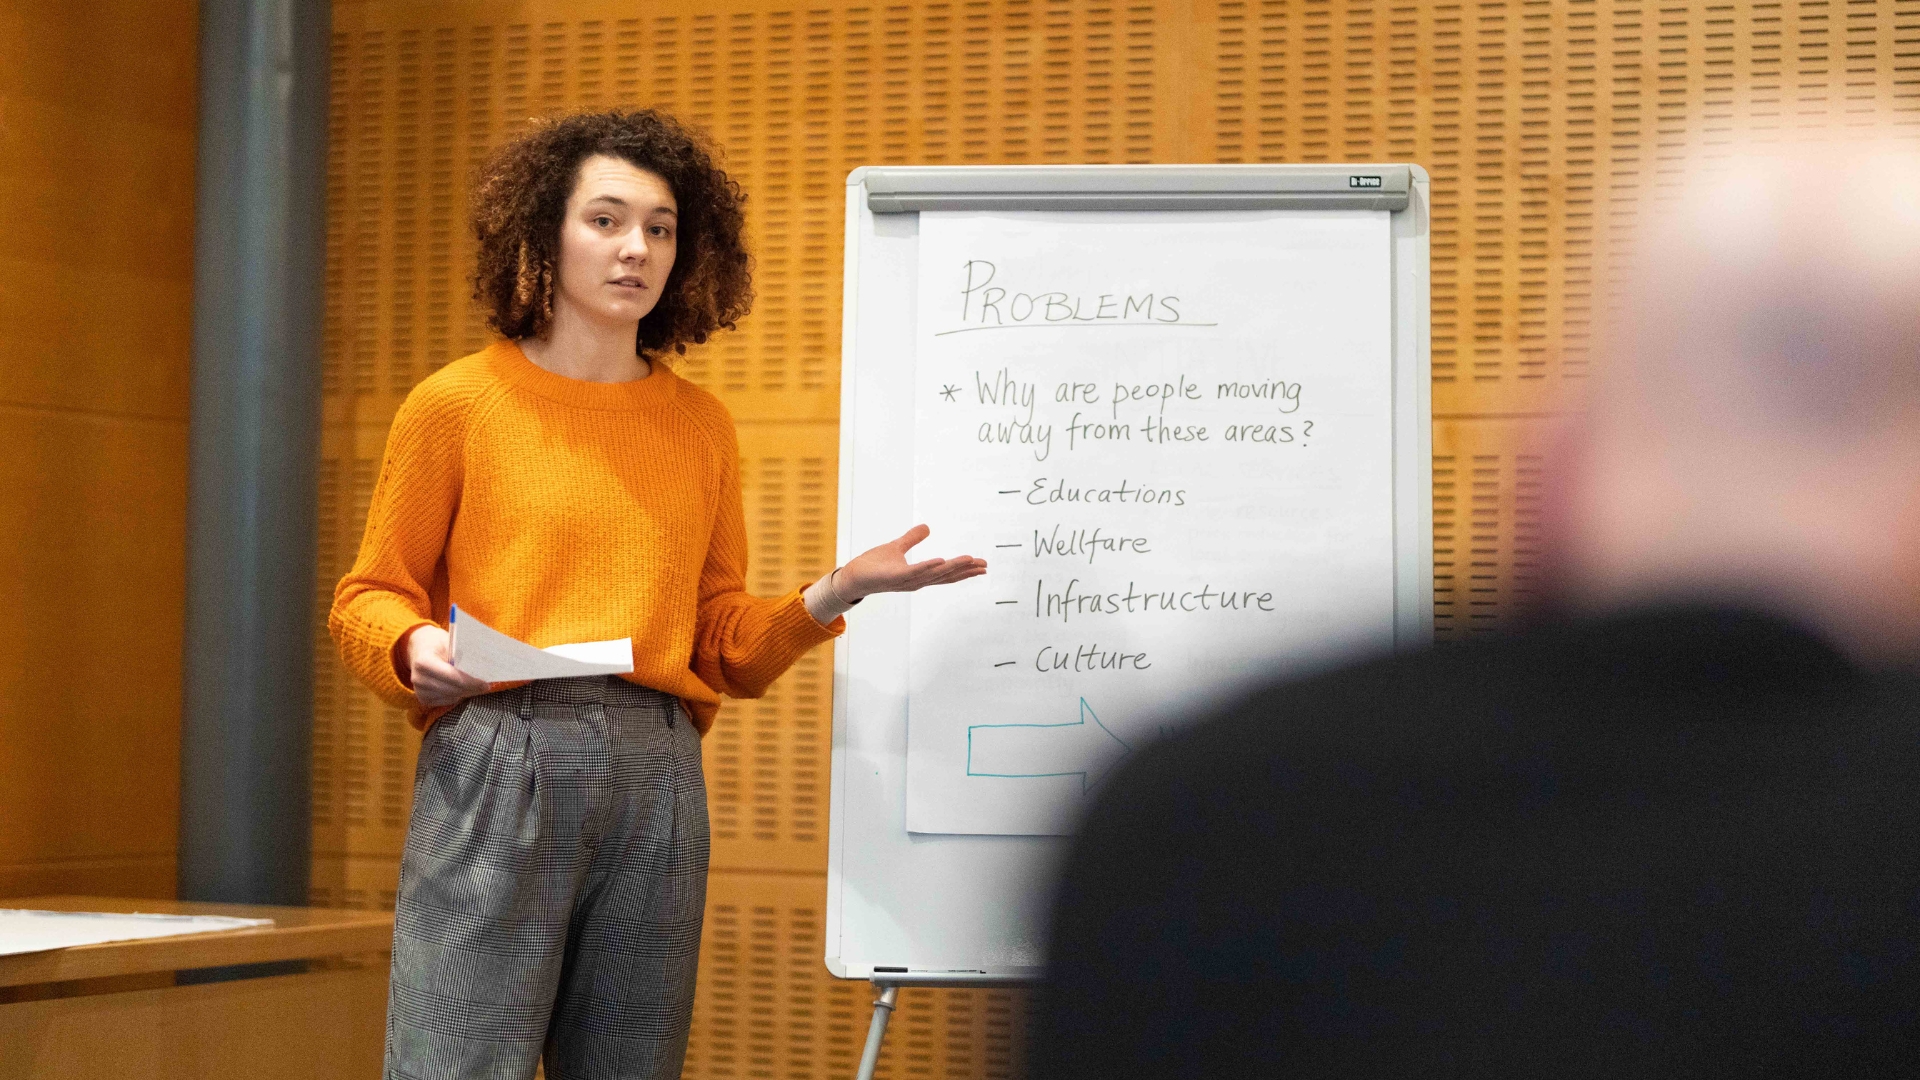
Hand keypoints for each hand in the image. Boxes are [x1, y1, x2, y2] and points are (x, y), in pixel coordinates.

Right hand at [404, 624, 490, 707]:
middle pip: (453, 689)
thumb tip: (484, 666)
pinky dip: (456, 696)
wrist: (418, 649)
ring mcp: (419, 691)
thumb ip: (462, 655)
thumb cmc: (437, 644)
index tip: (485, 684)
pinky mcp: (423, 699)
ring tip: (475, 686)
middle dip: (471, 689)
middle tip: (485, 686)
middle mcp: (419, 679)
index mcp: (424, 662)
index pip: (453, 677)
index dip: (471, 682)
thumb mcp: (449, 642)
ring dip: (465, 693)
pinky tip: (461, 688)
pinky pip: (446, 702)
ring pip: (451, 697)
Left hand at [834, 524, 986, 600]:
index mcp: (919, 575)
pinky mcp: (895, 577)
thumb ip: (912, 539)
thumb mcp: (896, 547)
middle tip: (984, 566)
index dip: (964, 570)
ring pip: (934, 574)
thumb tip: (927, 527)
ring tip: (969, 559)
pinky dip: (928, 567)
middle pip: (946, 576)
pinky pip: (914, 572)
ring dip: (953, 567)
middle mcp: (916, 581)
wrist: (853, 576)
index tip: (981, 565)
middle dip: (965, 571)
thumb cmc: (872, 565)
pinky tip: (941, 560)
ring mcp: (907, 580)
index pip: (946, 573)